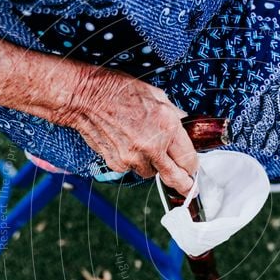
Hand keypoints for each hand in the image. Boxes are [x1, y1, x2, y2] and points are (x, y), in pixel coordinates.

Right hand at [52, 67, 197, 194]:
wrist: (87, 97)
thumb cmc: (120, 91)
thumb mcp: (157, 95)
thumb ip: (174, 116)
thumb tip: (185, 127)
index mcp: (167, 127)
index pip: (189, 159)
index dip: (192, 166)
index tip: (192, 170)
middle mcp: (152, 146)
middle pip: (175, 177)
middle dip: (184, 185)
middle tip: (189, 189)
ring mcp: (133, 158)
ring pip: (151, 173)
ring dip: (152, 165)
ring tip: (143, 146)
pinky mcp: (117, 163)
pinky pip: (132, 169)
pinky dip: (133, 162)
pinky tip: (127, 144)